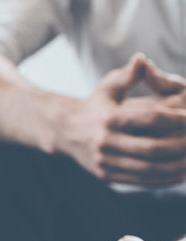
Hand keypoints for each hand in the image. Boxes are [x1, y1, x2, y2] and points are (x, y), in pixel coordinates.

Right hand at [57, 54, 185, 186]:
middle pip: (151, 148)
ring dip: (177, 167)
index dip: (175, 119)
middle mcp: (104, 141)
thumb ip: (128, 75)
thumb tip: (141, 59)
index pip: (149, 118)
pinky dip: (165, 180)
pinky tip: (181, 174)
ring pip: (149, 169)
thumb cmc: (96, 104)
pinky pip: (141, 181)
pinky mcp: (106, 175)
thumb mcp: (108, 86)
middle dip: (181, 146)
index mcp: (108, 117)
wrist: (65, 130)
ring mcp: (105, 161)